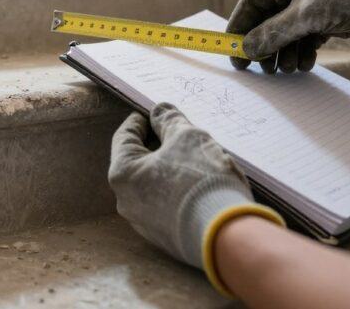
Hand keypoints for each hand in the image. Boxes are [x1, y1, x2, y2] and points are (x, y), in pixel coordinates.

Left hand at [108, 103, 282, 291]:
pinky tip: (196, 185)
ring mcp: (143, 223)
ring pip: (151, 185)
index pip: (124, 136)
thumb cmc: (202, 180)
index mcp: (122, 173)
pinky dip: (175, 192)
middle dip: (156, 146)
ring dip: (167, 170)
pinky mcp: (164, 238)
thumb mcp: (188, 137)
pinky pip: (164, 206)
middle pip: (137, 162)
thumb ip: (169, 120)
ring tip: (192, 159)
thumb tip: (159, 111)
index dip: (140, 120)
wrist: (227, 236)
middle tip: (178, 134)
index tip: (153, 113)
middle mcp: (125, 200)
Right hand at [227, 0, 349, 73]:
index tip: (231, 48)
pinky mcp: (324, 20)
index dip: (239, 25)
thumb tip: (246, 49)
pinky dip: (301, 53)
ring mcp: (309, 6)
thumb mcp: (304, 17)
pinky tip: (305, 63)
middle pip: (266, 21)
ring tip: (286, 68)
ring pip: (284, 33)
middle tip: (257, 67)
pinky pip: (302, 39)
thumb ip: (272, 34)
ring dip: (283, 53)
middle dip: (262, 45)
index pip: (251, 1)